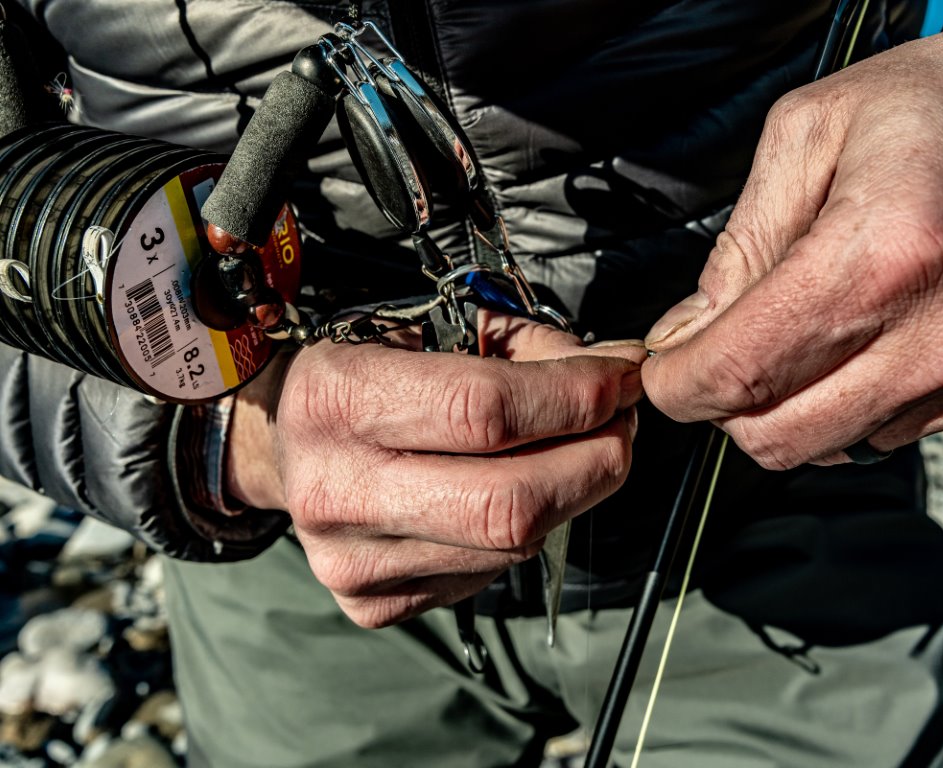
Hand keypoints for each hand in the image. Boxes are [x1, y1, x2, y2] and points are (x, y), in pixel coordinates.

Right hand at [226, 313, 644, 627]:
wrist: (282, 442)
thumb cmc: (367, 374)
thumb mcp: (433, 329)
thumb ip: (526, 349)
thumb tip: (615, 374)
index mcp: (339, 399)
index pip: (485, 411)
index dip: (573, 398)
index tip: (621, 378)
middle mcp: (337, 489)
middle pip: (508, 501)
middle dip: (595, 461)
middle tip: (622, 426)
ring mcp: (351, 560)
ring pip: (510, 544)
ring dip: (572, 495)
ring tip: (582, 451)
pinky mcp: (372, 601)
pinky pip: (488, 574)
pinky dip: (525, 531)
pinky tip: (517, 494)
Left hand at [642, 9, 942, 468]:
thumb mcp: (811, 131)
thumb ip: (740, 245)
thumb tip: (691, 333)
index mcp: (885, 248)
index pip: (743, 368)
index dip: (678, 385)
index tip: (662, 372)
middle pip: (781, 436)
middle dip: (725, 406)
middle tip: (717, 355)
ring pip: (832, 447)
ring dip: (790, 406)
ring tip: (798, 335)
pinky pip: (891, 435)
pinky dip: (852, 403)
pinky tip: (862, 340)